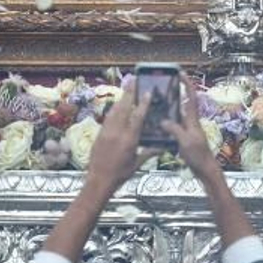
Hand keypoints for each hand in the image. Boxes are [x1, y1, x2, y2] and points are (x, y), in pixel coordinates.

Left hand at [84, 81, 150, 196]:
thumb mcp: (137, 164)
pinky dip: (113, 109)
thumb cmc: (120, 174)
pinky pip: (108, 117)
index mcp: (129, 140)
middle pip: (124, 108)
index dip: (143, 103)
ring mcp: (106, 131)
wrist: (99, 181)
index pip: (138, 117)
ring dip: (121, 99)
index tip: (147, 92)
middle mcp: (117, 132)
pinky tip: (117, 106)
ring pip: (114, 111)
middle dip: (129, 94)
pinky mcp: (99, 134)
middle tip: (134, 81)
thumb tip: (163, 146)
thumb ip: (149, 152)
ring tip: (126, 90)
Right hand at [169, 77, 221, 180]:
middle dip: (177, 92)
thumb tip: (163, 121)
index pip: (191, 97)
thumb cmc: (199, 156)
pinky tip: (159, 126)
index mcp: (193, 120)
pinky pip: (175, 126)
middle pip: (184, 102)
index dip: (186, 83)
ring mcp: (189, 130)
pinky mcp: (186, 138)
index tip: (180, 73)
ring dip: (170, 108)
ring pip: (178, 114)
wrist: (206, 170)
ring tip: (158, 103)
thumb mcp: (185, 142)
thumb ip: (175, 130)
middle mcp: (191, 122)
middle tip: (165, 85)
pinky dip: (168, 123)